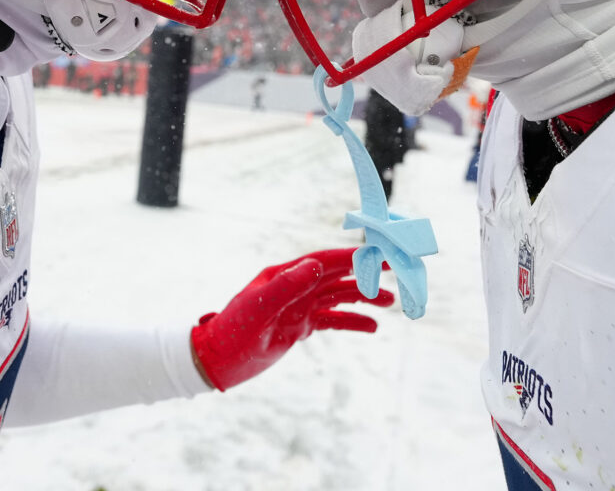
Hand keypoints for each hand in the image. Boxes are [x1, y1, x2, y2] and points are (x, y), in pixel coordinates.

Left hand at [189, 248, 393, 390]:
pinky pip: (332, 320)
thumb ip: (286, 287)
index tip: (379, 253)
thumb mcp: (258, 309)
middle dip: (366, 272)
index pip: (325, 261)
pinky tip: (372, 327)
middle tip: (396, 269)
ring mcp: (298, 306)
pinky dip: (352, 321)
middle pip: (337, 275)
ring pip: (339, 297)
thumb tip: (315, 264)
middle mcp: (294, 287)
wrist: (217, 360)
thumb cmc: (233, 331)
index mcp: (284, 276)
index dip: (353, 257)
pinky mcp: (299, 326)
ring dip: (364, 297)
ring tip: (390, 302)